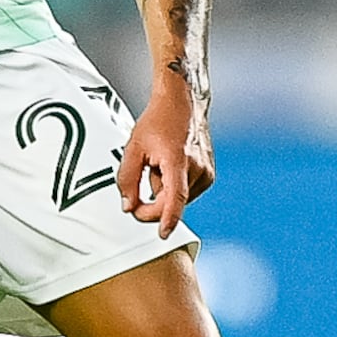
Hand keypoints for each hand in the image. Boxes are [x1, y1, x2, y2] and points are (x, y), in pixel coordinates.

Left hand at [116, 77, 213, 235]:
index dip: (169, 218)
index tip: (163, 234)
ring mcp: (206, 172)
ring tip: (158, 166)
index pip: (175, 197)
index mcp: (177, 160)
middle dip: (152, 205)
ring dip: (163, 192)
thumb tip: (128, 207)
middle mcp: (197, 168)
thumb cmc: (158, 121)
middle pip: (171, 203)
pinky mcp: (209, 175)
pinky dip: (174, 188)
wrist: (182, 103)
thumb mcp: (133, 148)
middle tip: (135, 197)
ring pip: (177, 200)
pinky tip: (169, 168)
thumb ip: (127, 180)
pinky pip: (186, 194)